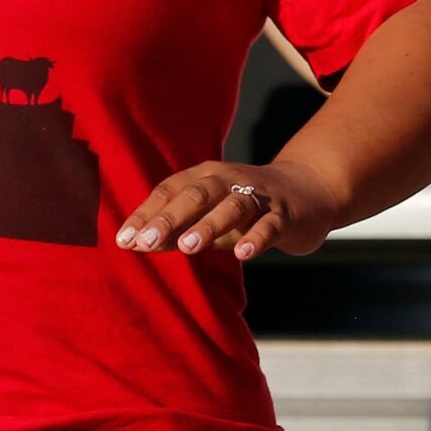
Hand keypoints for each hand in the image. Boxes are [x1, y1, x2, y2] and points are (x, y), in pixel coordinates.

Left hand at [116, 160, 334, 262]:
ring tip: (188, 247)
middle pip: (197, 194)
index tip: (122, 240)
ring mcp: (259, 195)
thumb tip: (136, 244)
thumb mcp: (209, 216)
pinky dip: (256, 237)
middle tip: (145, 243)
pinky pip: (269, 225)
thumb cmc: (245, 208)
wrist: (308, 192)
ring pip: (232, 206)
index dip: (145, 214)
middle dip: (169, 218)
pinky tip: (243, 254)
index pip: (169, 191)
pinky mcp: (285, 214)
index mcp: (205, 176)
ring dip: (208, 225)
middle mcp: (230, 179)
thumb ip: (176, 229)